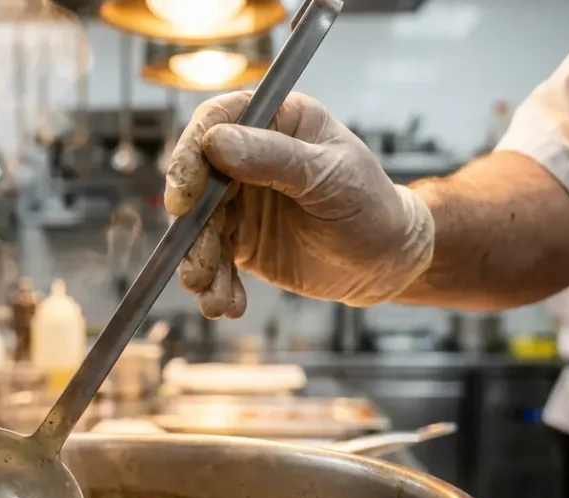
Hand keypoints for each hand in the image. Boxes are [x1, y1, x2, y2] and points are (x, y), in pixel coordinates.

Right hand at [164, 92, 434, 318]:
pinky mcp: (240, 238)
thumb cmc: (369, 204)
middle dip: (192, 229)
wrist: (385, 260)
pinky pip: (214, 258)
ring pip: (200, 226)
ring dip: (200, 264)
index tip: (183, 198)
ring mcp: (241, 198)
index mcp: (275, 122)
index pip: (215, 121)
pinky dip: (216, 284)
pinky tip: (228, 304)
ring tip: (212, 296)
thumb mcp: (328, 176)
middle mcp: (249, 156)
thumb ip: (274, 158)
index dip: (190, 156)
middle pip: (198, 180)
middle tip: (195, 266)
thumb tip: (215, 142)